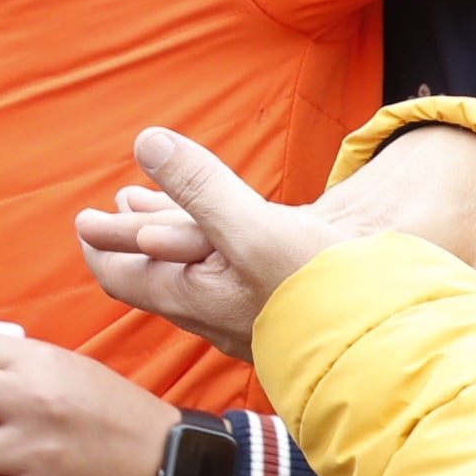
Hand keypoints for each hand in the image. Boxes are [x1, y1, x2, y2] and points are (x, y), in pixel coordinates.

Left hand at [76, 126, 475, 360]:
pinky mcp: (281, 306)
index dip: (100, 246)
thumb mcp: (252, 228)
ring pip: (197, 272)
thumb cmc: (318, 289)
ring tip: (153, 205)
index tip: (83, 222)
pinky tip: (229, 231)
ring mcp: (247, 314)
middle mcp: (214, 314)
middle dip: (131, 235)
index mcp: (193, 298)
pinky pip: (232, 274)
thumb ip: (200, 186)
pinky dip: (214, 245)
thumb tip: (147, 142)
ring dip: (172, 234)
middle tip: (112, 204)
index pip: (123, 277)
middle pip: (157, 273)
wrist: (391, 333)